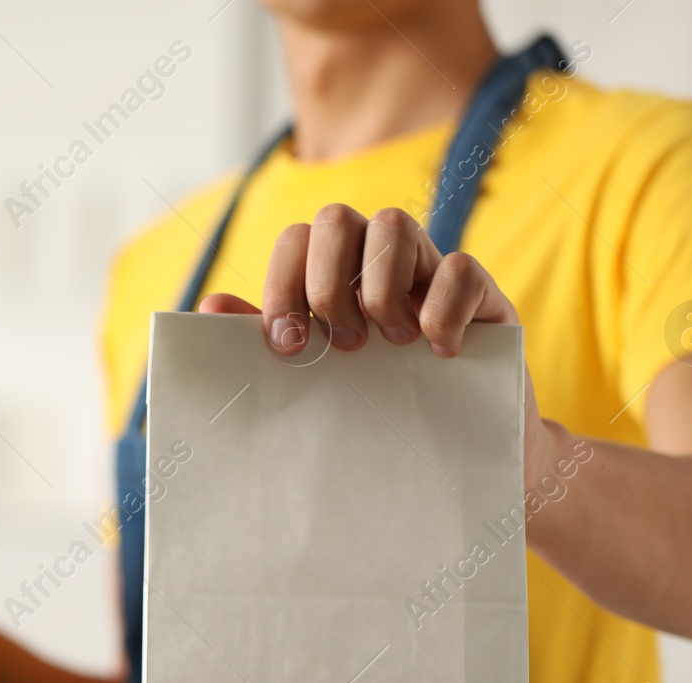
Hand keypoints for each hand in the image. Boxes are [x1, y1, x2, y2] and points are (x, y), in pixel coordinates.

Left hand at [199, 204, 566, 490]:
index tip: (289, 345)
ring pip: (395, 225)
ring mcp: (430, 270)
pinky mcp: (482, 292)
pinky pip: (459, 268)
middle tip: (342, 345)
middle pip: (336, 219)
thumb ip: (272, 337)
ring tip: (389, 345)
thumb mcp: (319, 377)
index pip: (296, 241)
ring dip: (380, 289)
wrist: (460, 454)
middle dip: (327, 284)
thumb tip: (208, 305)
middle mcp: (378, 261)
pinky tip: (438, 355)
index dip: (284, 285)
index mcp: (334, 275)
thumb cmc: (378, 406)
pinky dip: (441, 311)